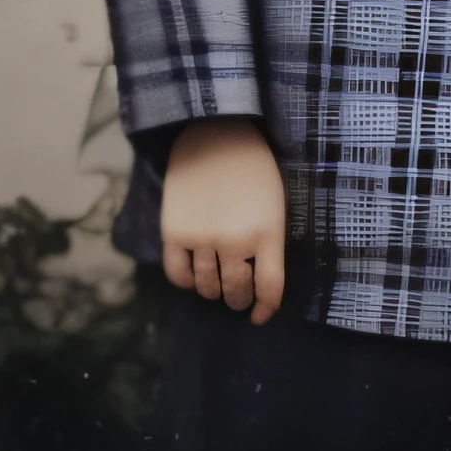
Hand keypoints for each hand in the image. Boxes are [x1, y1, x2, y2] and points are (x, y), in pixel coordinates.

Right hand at [161, 117, 286, 322]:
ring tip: (216, 284)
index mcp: (268, 234)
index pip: (270, 289)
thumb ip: (269, 242)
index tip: (260, 316)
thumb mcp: (275, 204)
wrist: (216, 134)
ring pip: (206, 286)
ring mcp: (202, 238)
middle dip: (238, 299)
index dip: (265, 309)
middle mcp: (235, 241)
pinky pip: (178, 274)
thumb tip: (258, 278)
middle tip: (237, 298)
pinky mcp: (174, 232)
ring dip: (213, 291)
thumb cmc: (254, 169)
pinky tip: (194, 276)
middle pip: (235, 291)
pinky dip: (187, 282)